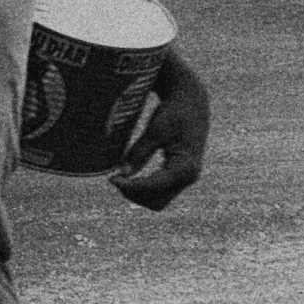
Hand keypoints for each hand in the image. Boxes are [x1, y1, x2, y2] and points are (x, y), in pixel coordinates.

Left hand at [110, 54, 209, 211]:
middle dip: (134, 194)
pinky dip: (145, 188)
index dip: (130, 186)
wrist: (192, 101)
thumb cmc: (174, 112)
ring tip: (120, 177)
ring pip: (159, 200)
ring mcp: (187, 178)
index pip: (153, 186)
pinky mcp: (181, 175)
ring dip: (138, 193)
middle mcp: (189, 177)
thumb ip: (140, 152)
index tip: (111, 178)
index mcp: (186, 166)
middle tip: (115, 179)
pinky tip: (130, 176)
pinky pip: (161, 191)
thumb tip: (122, 173)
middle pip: (157, 201)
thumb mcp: (156, 130)